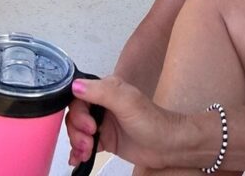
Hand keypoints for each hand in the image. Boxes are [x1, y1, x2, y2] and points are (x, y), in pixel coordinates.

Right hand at [65, 75, 186, 168]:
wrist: (168, 146)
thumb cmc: (153, 122)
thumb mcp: (127, 102)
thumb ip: (101, 92)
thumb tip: (76, 85)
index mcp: (106, 90)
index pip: (78, 97)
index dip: (78, 114)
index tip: (88, 127)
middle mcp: (103, 104)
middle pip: (75, 116)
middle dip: (77, 131)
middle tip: (88, 142)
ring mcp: (103, 123)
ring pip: (77, 131)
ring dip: (77, 143)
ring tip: (86, 152)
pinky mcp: (105, 139)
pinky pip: (83, 144)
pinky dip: (78, 152)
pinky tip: (79, 159)